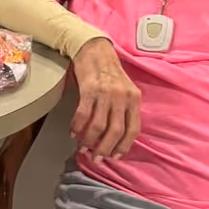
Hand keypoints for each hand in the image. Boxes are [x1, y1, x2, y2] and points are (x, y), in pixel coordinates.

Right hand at [70, 37, 141, 159]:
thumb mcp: (125, 90)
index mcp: (134, 98)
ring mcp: (106, 93)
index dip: (124, 146)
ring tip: (83, 148)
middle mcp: (122, 97)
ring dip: (89, 141)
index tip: (115, 156)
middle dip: (105, 149)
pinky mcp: (89, 89)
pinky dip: (77, 127)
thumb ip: (125, 110)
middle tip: (96, 158)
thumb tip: (116, 136)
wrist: (95, 50)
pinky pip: (83, 114)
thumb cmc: (109, 71)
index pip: (133, 129)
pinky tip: (74, 132)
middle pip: (116, 131)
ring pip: (98, 126)